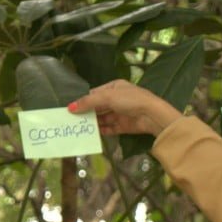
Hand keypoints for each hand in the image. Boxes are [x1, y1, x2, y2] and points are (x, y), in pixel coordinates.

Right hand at [67, 79, 184, 136]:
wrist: (151, 115)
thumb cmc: (130, 100)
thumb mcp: (107, 97)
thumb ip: (88, 102)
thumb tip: (70, 107)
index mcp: (114, 87)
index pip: (95, 93)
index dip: (83, 100)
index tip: (70, 108)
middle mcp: (117, 99)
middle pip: (98, 106)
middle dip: (87, 113)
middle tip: (72, 120)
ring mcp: (120, 113)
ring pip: (103, 118)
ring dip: (93, 123)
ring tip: (79, 128)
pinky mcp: (123, 126)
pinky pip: (110, 128)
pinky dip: (102, 131)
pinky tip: (92, 134)